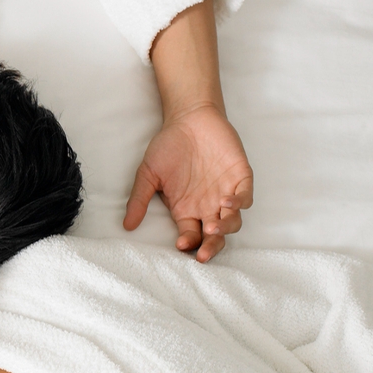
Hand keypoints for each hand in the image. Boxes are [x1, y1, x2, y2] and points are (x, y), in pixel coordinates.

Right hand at [123, 103, 253, 261]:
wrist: (189, 118)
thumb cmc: (168, 146)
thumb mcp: (147, 174)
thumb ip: (139, 200)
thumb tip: (127, 226)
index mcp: (186, 210)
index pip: (191, 235)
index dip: (188, 243)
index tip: (181, 244)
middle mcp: (207, 206)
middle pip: (214, 236)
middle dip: (211, 247)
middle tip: (204, 254)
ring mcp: (225, 192)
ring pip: (233, 221)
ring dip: (225, 228)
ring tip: (214, 227)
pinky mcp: (240, 176)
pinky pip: (245, 196)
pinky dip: (239, 203)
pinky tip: (227, 202)